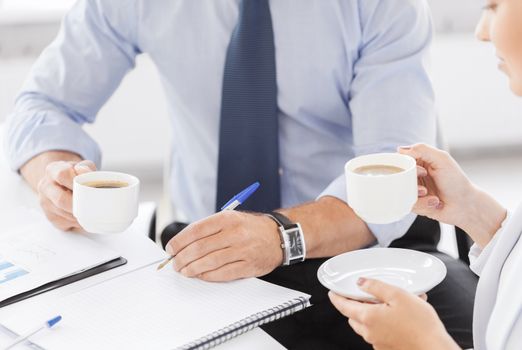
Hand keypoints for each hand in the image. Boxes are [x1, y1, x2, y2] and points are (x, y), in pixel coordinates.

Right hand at [37, 160, 95, 230]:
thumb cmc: (76, 175)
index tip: (87, 187)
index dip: (76, 182)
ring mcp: (45, 203)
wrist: (64, 184)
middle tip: (93, 205)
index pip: (62, 175)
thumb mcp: (82, 167)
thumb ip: (86, 167)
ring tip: (92, 211)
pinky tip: (84, 216)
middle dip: (79, 204)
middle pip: (61, 199)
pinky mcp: (50, 217)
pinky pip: (65, 223)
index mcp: (52, 170)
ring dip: (80, 214)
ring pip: (64, 213)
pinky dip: (77, 222)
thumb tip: (85, 172)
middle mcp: (45, 187)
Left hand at [166, 210, 282, 281]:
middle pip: (200, 248)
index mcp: (227, 218)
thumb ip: (209, 228)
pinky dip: (208, 275)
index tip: (171, 248)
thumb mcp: (231, 218)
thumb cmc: (250, 228)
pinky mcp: (248, 266)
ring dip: (192, 268)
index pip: (196, 230)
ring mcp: (243, 250)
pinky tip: (200, 275)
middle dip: (182, 257)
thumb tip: (183, 243)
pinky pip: (223, 273)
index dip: (179, 241)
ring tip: (184, 270)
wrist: (278, 237)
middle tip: (175, 263)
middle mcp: (235, 233)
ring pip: (209, 262)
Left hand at [328, 278, 459, 349]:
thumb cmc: (420, 324)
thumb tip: (361, 282)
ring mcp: (378, 342)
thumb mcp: (398, 295)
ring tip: (386, 304)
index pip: (343, 306)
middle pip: (353, 316)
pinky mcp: (387, 348)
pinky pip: (378, 333)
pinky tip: (398, 317)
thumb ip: (376, 287)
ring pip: (365, 326)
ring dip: (369, 314)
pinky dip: (381, 324)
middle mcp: (369, 332)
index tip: (332, 292)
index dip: (336, 298)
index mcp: (368, 317)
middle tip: (362, 295)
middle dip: (354, 305)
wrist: (434, 349)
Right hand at [399, 144, 505, 245]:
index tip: (422, 172)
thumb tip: (400, 149)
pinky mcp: (413, 203)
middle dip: (411, 184)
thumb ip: (422, 149)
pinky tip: (434, 203)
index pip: (400, 159)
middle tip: (425, 188)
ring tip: (431, 196)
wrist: (465, 206)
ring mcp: (412, 189)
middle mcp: (413, 175)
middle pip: (397, 176)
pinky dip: (422, 204)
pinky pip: (407, 204)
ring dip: (417, 195)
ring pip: (400, 191)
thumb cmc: (456, 181)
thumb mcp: (442, 160)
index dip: (406, 166)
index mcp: (419, 161)